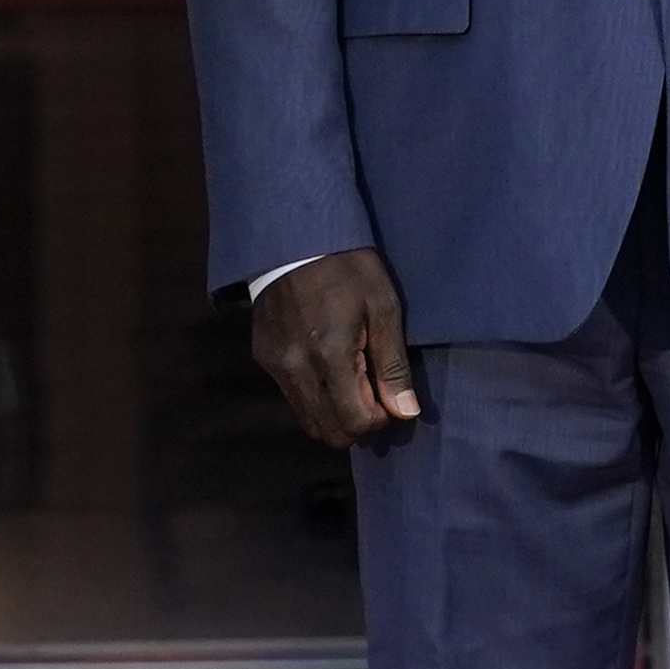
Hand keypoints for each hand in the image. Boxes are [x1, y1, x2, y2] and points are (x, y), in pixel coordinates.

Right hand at [252, 247, 423, 448]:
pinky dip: (314, 395)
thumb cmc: (349, 268)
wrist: (295, 236)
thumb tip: (406, 412)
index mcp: (329, 354)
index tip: (387, 392)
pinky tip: (325, 363)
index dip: (378, 419)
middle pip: (328, 433)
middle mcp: (296, 368)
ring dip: (334, 412)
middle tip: (370, 389)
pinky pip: (292, 397)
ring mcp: (275, 365)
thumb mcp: (383, 307)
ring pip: (307, 420)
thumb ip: (393, 365)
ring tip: (349, 376)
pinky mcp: (263, 358)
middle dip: (356, 423)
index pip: (355, 423)